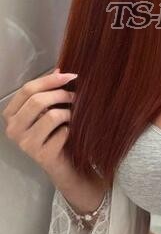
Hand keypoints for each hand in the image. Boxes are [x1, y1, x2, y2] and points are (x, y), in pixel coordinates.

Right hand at [2, 68, 77, 183]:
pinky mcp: (41, 155)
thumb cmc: (54, 132)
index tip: (70, 75)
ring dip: (68, 113)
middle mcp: (13, 129)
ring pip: (51, 116)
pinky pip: (62, 133)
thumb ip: (49, 91)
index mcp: (11, 114)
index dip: (50, 80)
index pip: (27, 89)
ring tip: (72, 116)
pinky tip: (70, 133)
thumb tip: (59, 70)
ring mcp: (25, 144)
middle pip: (37, 101)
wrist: (64, 163)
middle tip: (75, 96)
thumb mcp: (48, 109)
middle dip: (61, 94)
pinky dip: (71, 130)